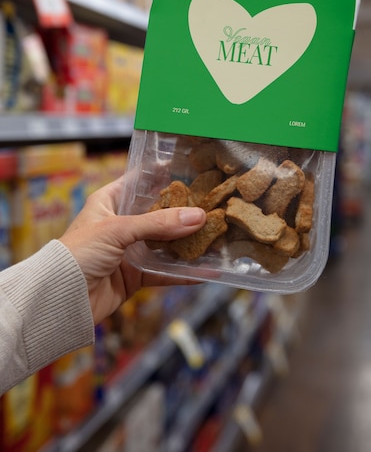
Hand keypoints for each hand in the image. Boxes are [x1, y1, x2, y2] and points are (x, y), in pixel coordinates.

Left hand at [59, 177, 205, 324]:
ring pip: (165, 243)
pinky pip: (164, 272)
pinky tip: (206, 270)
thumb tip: (197, 217)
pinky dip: (184, 272)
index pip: (137, 181)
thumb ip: (158, 224)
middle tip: (211, 203)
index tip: (187, 168)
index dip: (160, 174)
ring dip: (187, 242)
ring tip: (215, 234)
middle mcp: (120, 224)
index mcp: (108, 202)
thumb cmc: (76, 253)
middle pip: (158, 213)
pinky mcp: (134, 276)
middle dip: (183, 211)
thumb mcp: (116, 230)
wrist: (58, 299)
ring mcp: (128, 250)